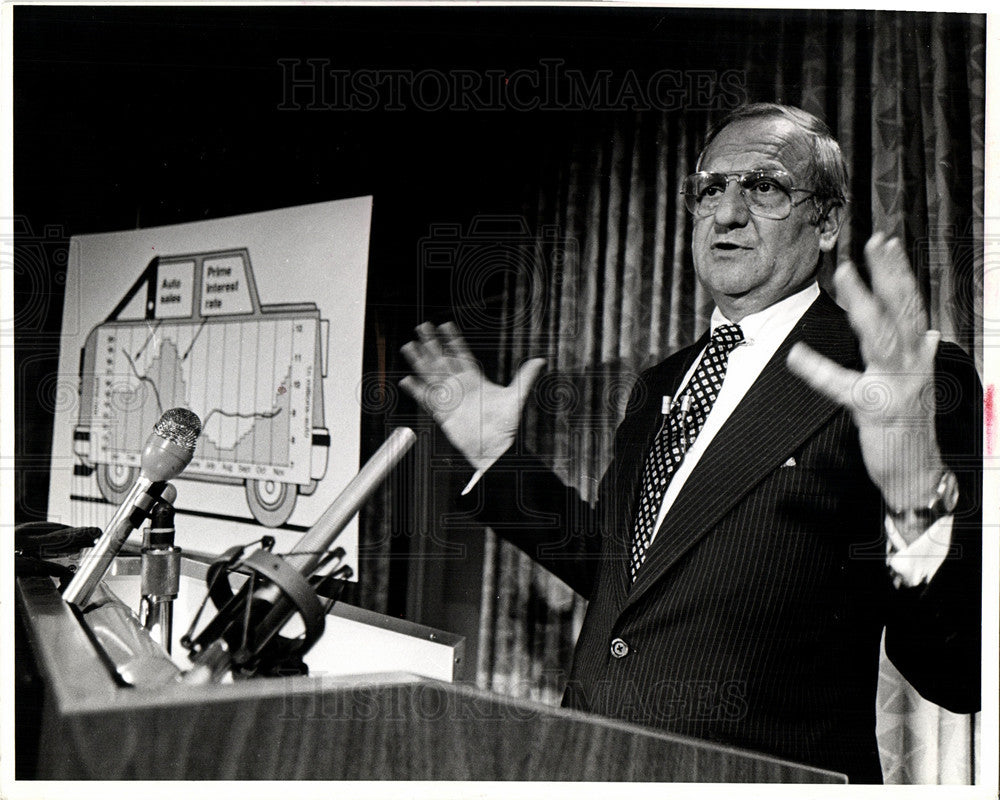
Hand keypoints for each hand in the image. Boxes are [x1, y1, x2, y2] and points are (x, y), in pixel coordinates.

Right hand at [400, 322, 545, 470]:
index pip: (461, 354)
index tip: (444, 325)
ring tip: (410, 346)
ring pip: (431, 375)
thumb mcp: (516, 397)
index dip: (452, 340)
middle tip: (422, 327)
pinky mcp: (443, 414)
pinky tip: (408, 380)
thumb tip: (540, 361)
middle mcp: (460, 387)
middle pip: (442, 360)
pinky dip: (417, 390)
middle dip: (431, 344)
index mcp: (475, 380)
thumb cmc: (506, 426)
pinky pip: (427, 399)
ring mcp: (450, 399)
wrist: (495, 448)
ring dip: (420, 361)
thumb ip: (525, 378)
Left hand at [786, 233, 945, 534]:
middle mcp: (910, 364)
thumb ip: (916, 354)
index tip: (886, 242)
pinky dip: (820, 371)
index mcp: (915, 355)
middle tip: (874, 241)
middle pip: (902, 309)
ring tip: (846, 275)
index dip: (899, 273)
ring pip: (881, 336)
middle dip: (889, 273)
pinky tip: (797, 356)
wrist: (917, 473)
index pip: (909, 305)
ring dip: (864, 303)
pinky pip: (844, 386)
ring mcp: (896, 384)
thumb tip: (926, 330)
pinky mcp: (876, 408)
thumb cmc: (909, 428)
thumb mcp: (917, 384)